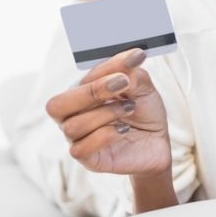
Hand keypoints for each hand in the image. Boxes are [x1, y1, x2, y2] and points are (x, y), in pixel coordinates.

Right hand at [44, 48, 171, 176]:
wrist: (157, 142)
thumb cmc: (143, 112)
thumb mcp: (143, 88)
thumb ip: (132, 73)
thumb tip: (131, 59)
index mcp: (81, 93)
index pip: (82, 78)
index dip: (107, 68)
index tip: (134, 58)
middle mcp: (73, 115)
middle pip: (58, 105)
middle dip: (91, 91)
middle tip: (122, 83)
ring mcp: (77, 138)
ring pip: (72, 126)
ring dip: (105, 113)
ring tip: (129, 108)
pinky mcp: (87, 158)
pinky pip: (81, 149)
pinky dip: (104, 136)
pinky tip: (123, 130)